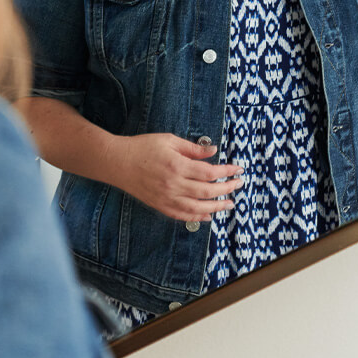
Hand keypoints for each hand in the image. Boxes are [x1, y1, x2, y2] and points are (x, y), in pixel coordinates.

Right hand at [111, 132, 243, 220]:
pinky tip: (208, 216)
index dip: (227, 171)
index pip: (210, 172)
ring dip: (217, 207)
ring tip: (230, 203)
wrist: (118, 162)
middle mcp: (174, 184)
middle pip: (208, 191)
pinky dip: (198, 217)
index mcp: (177, 165)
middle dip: (227, 189)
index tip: (238, 169)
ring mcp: (167, 198)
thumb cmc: (142, 147)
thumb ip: (192, 148)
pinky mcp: (160, 205)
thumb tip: (213, 151)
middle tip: (239, 184)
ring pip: (198, 207)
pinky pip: (183, 215)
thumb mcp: (169, 140)